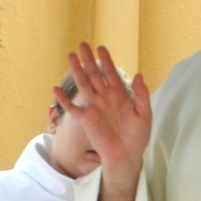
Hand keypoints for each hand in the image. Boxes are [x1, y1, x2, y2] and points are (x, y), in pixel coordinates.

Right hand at [54, 43, 151, 200]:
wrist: (127, 155)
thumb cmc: (138, 136)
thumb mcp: (145, 114)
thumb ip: (142, 94)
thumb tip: (139, 74)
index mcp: (121, 96)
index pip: (112, 74)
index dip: (106, 61)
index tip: (101, 47)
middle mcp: (106, 98)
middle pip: (96, 75)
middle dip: (89, 60)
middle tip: (83, 44)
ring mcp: (95, 108)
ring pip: (84, 85)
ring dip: (77, 71)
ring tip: (70, 56)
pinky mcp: (86, 120)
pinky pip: (72, 108)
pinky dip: (64, 99)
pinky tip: (56, 89)